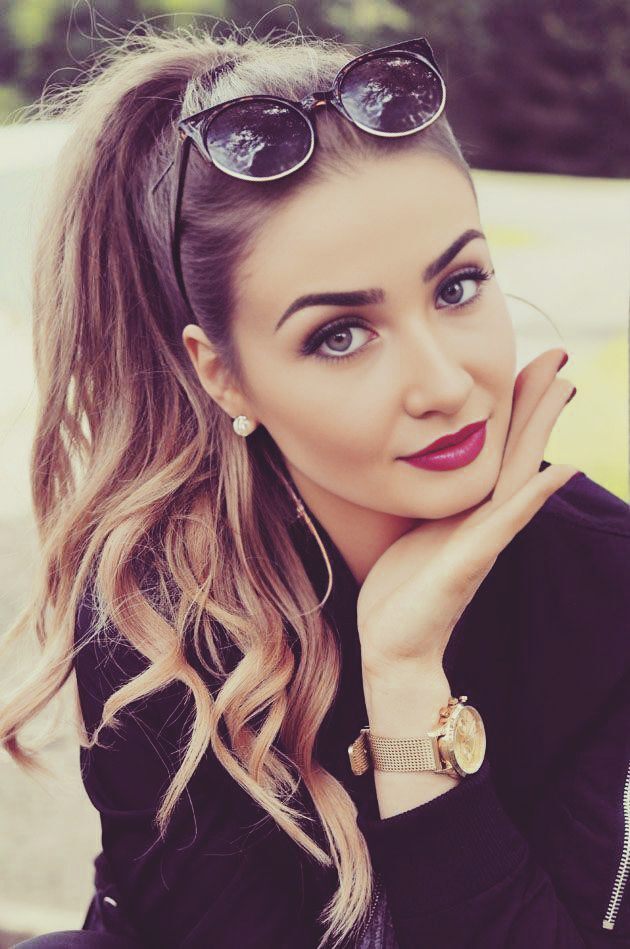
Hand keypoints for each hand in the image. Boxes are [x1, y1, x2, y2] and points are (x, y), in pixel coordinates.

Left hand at [357, 347, 577, 682]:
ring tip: (563, 390)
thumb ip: (433, 503)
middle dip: (537, 404)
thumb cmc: (402, 591)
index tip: (528, 363)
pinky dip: (534, 497)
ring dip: (541, 432)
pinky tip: (560, 472)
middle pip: (519, 451)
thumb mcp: (416, 532)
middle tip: (560, 357)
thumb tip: (425, 468)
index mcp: (469, 510)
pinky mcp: (469, 563)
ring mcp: (482, 540)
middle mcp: (483, 520)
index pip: (500, 449)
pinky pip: (506, 523)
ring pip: (520, 475)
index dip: (515, 407)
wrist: (393, 646)